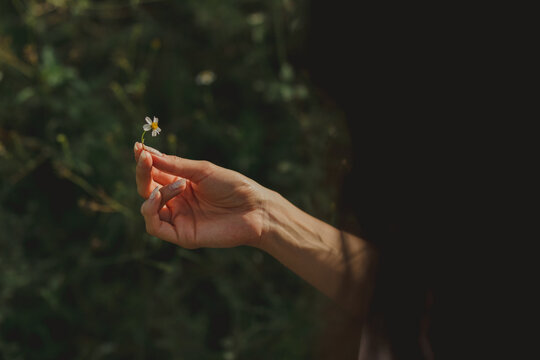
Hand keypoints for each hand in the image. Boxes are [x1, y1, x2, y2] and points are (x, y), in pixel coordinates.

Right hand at [134, 143, 267, 248]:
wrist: (254, 209)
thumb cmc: (233, 186)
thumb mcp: (202, 170)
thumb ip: (175, 165)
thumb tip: (147, 153)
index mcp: (181, 182)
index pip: (155, 171)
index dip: (144, 160)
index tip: (137, 147)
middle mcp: (177, 200)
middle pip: (147, 188)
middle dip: (142, 173)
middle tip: (144, 159)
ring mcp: (178, 218)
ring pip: (147, 207)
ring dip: (153, 192)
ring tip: (177, 185)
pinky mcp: (181, 235)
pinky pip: (154, 226)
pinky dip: (151, 211)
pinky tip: (160, 197)